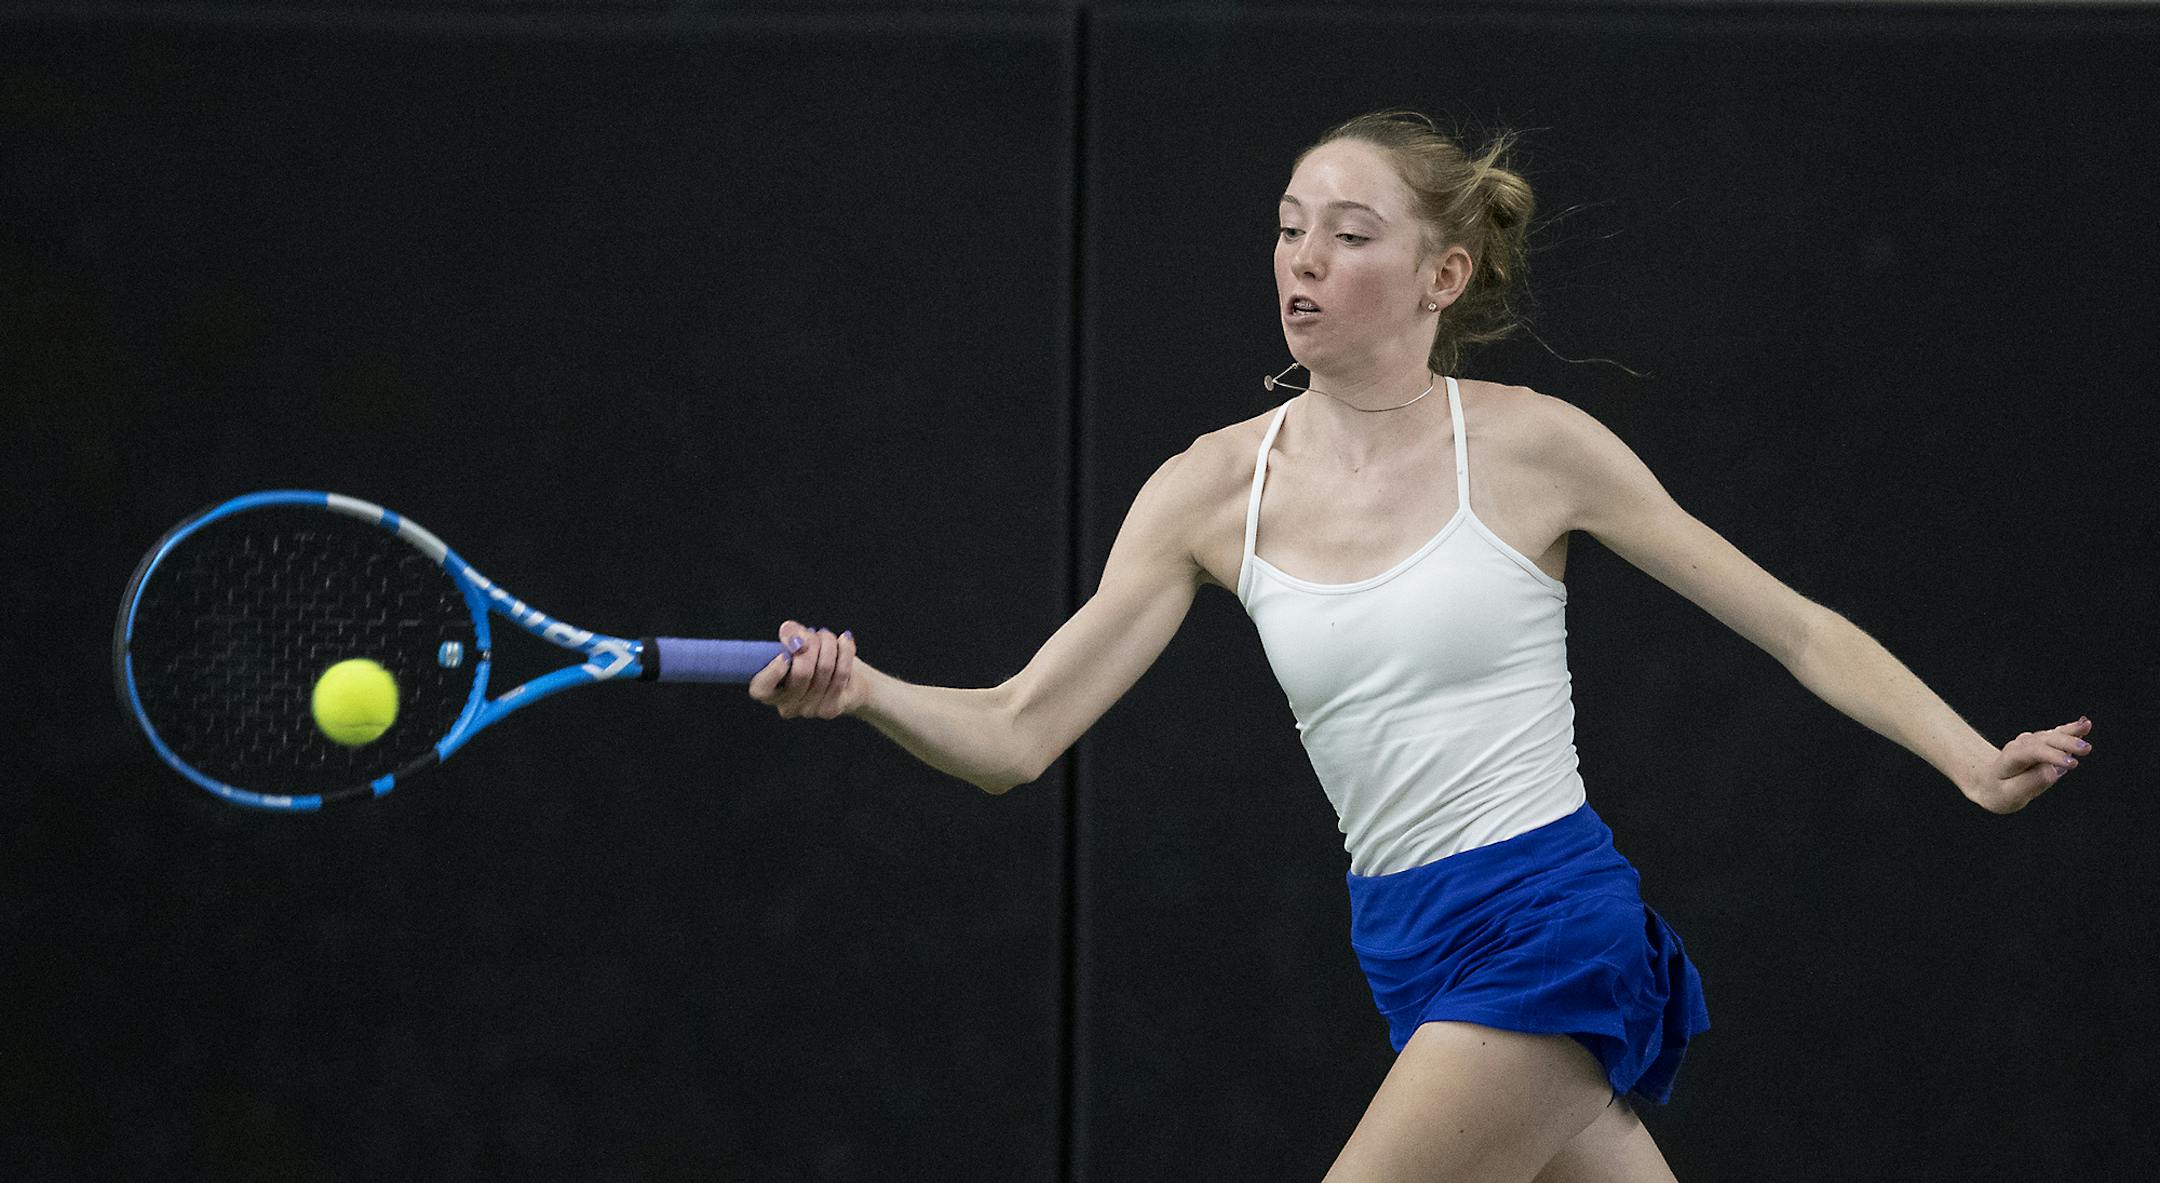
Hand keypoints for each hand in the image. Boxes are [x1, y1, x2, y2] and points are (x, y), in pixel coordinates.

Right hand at [746, 620, 864, 719]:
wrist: (850, 683)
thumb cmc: (815, 661)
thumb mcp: (799, 646)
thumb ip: (790, 637)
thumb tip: (788, 630)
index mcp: (770, 691)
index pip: (762, 688)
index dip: (773, 671)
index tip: (784, 654)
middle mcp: (787, 705)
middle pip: (801, 673)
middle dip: (810, 644)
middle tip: (813, 633)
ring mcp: (809, 710)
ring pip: (823, 668)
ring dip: (828, 643)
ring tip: (827, 635)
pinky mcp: (831, 709)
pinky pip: (841, 673)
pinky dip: (844, 651)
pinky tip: (844, 640)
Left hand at [1964, 716, 2092, 814]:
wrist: (1989, 781)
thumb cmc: (1999, 791)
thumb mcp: (2009, 795)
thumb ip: (2030, 783)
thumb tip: (2053, 771)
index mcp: (2011, 758)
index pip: (2033, 753)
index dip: (2052, 756)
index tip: (2072, 764)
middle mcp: (2021, 745)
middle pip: (2044, 741)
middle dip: (2065, 743)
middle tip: (2086, 749)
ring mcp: (2031, 741)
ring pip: (2051, 734)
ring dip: (2070, 732)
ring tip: (2087, 726)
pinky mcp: (2042, 742)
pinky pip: (2057, 734)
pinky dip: (2070, 730)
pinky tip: (2084, 724)